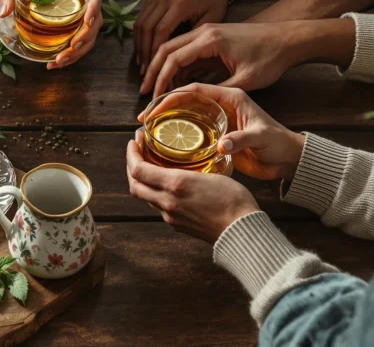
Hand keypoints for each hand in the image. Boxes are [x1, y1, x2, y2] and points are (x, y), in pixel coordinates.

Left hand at [0, 0, 102, 69]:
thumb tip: (3, 13)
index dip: (94, 7)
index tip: (87, 21)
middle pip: (95, 19)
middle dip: (85, 38)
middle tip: (69, 50)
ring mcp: (82, 8)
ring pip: (90, 33)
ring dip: (80, 50)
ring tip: (60, 62)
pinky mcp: (75, 19)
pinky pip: (80, 37)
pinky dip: (72, 52)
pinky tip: (57, 62)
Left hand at [126, 129, 259, 242]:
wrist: (242, 232)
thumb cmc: (234, 200)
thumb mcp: (210, 175)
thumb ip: (188, 172)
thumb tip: (179, 165)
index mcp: (175, 185)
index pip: (139, 169)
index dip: (131, 154)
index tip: (134, 141)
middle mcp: (167, 202)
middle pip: (135, 185)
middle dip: (131, 168)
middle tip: (137, 153)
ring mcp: (171, 216)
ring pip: (146, 197)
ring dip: (143, 182)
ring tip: (150, 167)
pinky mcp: (177, 226)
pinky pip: (159, 208)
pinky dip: (155, 194)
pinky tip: (165, 186)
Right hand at [134, 0, 233, 72]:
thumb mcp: (213, 19)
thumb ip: (196, 37)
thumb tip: (179, 59)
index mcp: (180, 5)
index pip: (160, 32)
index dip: (155, 52)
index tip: (155, 69)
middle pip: (146, 29)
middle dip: (144, 52)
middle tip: (145, 71)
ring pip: (139, 24)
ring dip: (138, 45)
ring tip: (142, 63)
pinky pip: (140, 18)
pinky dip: (139, 35)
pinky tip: (142, 49)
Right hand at [140, 22, 299, 96]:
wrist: (288, 38)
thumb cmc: (271, 57)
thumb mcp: (246, 80)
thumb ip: (218, 90)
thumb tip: (196, 104)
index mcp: (210, 39)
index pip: (173, 57)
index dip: (161, 78)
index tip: (154, 96)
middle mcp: (204, 31)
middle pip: (165, 48)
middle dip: (153, 71)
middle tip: (146, 93)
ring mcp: (206, 31)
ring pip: (172, 47)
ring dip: (162, 67)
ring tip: (156, 89)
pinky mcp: (211, 36)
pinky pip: (185, 48)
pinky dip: (176, 64)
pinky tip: (176, 82)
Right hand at [146, 84, 305, 180]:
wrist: (294, 154)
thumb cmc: (281, 141)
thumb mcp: (263, 137)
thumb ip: (242, 139)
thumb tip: (221, 146)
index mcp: (231, 94)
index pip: (193, 89)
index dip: (171, 97)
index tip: (153, 111)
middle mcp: (223, 98)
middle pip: (184, 91)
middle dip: (161, 101)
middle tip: (143, 117)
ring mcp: (220, 109)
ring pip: (186, 101)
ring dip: (166, 108)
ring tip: (149, 122)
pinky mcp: (220, 121)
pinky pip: (192, 114)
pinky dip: (177, 118)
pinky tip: (166, 130)